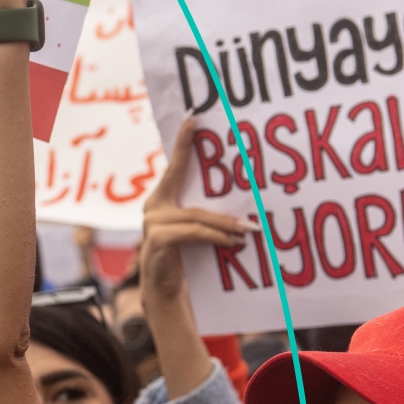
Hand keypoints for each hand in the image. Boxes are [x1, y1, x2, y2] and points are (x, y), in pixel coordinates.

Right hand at [140, 120, 249, 302]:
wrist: (165, 287)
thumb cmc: (184, 255)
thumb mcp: (195, 229)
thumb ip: (205, 213)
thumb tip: (241, 203)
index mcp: (162, 198)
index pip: (174, 166)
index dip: (182, 141)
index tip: (193, 116)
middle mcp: (154, 206)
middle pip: (188, 187)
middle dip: (214, 182)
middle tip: (236, 166)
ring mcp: (152, 223)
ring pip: (196, 215)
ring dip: (226, 223)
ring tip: (251, 229)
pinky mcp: (157, 240)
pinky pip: (193, 232)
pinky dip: (216, 236)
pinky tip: (234, 242)